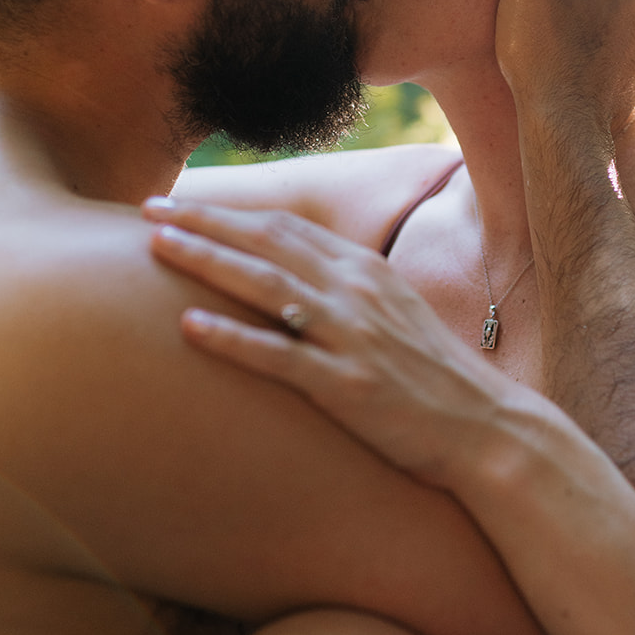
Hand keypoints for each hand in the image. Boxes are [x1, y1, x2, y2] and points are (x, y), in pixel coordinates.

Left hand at [142, 197, 552, 490]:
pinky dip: (231, 338)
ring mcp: (351, 336)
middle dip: (203, 222)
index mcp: (363, 270)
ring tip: (155, 246)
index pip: (284, 227)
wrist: (486, 430)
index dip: (228, 213)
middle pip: (266, 242)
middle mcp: (354, 292)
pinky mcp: (348, 384)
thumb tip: (297, 276)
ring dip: (206, 260)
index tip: (180, 204)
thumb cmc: (432, 377)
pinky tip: (187, 327)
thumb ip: (346, 289)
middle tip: (148, 209)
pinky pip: (279, 356)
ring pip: (265, 285)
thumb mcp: (392, 314)